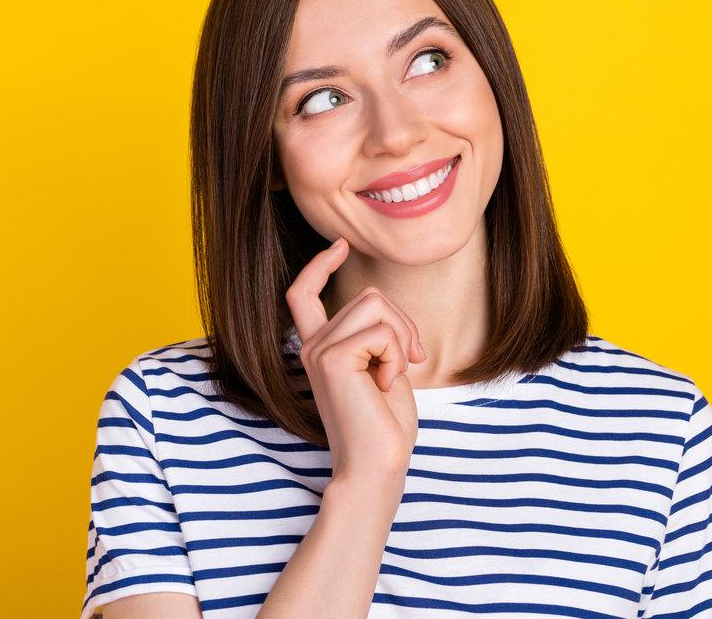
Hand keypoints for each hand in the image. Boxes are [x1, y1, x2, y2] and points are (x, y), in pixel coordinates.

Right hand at [285, 237, 427, 480]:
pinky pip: (382, 331)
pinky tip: (386, 386)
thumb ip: (377, 335)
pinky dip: (396, 356)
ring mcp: (318, 351)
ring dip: (400, 337)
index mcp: (321, 349)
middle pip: (368, 295)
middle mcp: (312, 346)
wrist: (376, 467)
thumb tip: (381, 305)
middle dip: (402, 323)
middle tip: (408, 362)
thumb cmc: (386, 427)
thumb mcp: (384, 368)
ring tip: (393, 375)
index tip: (340, 244)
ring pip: (376, 305)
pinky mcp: (331, 358)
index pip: (303, 294)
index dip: (320, 265)